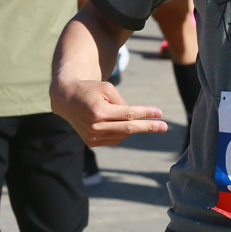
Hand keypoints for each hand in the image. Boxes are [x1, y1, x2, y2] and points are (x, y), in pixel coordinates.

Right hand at [50, 78, 166, 145]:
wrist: (66, 99)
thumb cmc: (90, 90)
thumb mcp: (107, 88)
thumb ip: (123, 103)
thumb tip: (136, 118)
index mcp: (99, 111)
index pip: (128, 114)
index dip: (146, 114)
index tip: (160, 113)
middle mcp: (95, 127)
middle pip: (128, 129)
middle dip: (148, 127)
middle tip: (164, 126)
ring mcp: (92, 137)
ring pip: (122, 135)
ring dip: (131, 126)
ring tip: (127, 116)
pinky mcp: (91, 142)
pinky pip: (114, 139)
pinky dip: (121, 131)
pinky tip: (117, 123)